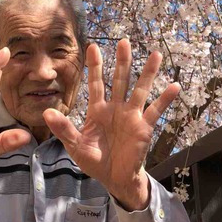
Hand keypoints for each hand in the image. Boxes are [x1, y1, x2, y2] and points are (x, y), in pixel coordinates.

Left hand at [43, 39, 179, 210]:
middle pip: (120, 80)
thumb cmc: (94, 161)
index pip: (96, 83)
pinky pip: (156, 111)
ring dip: (147, 73)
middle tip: (124, 42)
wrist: (114, 179)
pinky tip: (174, 86)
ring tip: (155, 55)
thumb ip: (64, 128)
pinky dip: (165, 99)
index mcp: (98, 110)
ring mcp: (131, 116)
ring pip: (140, 90)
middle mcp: (116, 108)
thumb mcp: (75, 145)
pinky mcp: (144, 127)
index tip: (93, 46)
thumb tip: (46, 112)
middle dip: (122, 61)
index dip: (95, 66)